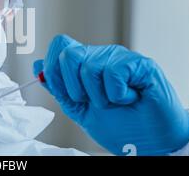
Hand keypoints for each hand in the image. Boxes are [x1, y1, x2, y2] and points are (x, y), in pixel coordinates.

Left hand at [34, 35, 188, 155]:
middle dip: (74, 88)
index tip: (65, 92)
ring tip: (116, 102)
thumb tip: (38, 65)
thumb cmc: (120, 126)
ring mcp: (120, 58)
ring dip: (99, 97)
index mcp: (85, 64)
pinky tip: (130, 98)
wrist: (150, 143)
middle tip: (94, 102)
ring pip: (89, 68)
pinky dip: (118, 95)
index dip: (54, 68)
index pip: (60, 45)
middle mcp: (100, 56)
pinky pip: (112, 73)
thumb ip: (59, 89)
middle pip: (68, 53)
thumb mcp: (80, 110)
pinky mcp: (140, 63)